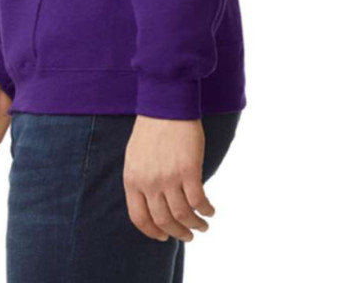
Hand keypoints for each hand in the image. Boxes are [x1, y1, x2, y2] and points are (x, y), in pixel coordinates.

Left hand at [123, 115, 214, 241]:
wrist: (166, 104)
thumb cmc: (151, 128)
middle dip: (178, 232)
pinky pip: (198, 200)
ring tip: (203, 225)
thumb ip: (140, 179)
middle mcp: (149, 182)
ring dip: (195, 225)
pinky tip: (210, 210)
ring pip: (183, 215)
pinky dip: (205, 210)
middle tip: (188, 235)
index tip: (164, 237)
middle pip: (164, 220)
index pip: (139, 218)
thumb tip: (151, 202)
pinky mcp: (189, 170)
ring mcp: (169, 177)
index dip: (153, 232)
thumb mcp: (135, 156)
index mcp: (132, 179)